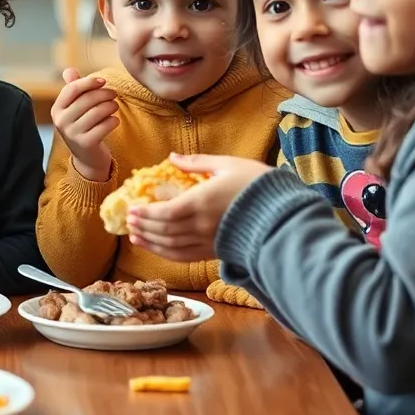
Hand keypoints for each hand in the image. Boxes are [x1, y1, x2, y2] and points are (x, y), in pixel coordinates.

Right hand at [50, 68, 117, 181]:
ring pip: (98, 111)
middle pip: (87, 99)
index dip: (89, 82)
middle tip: (114, 94)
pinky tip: (114, 121)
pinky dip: (113, 121)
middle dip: (105, 94)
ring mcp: (72, 134)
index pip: (72, 89)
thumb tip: (69, 70)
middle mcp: (61, 121)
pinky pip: (105, 125)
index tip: (103, 81)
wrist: (87, 158)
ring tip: (115, 106)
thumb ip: (73, 88)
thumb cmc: (83, 126)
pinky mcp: (86, 144)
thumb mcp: (75, 108)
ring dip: (111, 106)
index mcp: (56, 109)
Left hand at [127, 153, 271, 261]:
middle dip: (144, 227)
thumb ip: (197, 162)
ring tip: (135, 235)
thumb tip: (172, 158)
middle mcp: (202, 225)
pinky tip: (156, 248)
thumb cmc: (258, 186)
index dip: (146, 214)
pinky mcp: (216, 252)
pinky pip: (185, 257)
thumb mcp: (228, 165)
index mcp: (202, 202)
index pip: (165, 213)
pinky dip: (166, 254)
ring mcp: (209, 241)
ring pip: (171, 246)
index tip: (132, 209)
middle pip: (164, 231)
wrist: (285, 215)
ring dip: (150, 242)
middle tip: (129, 221)